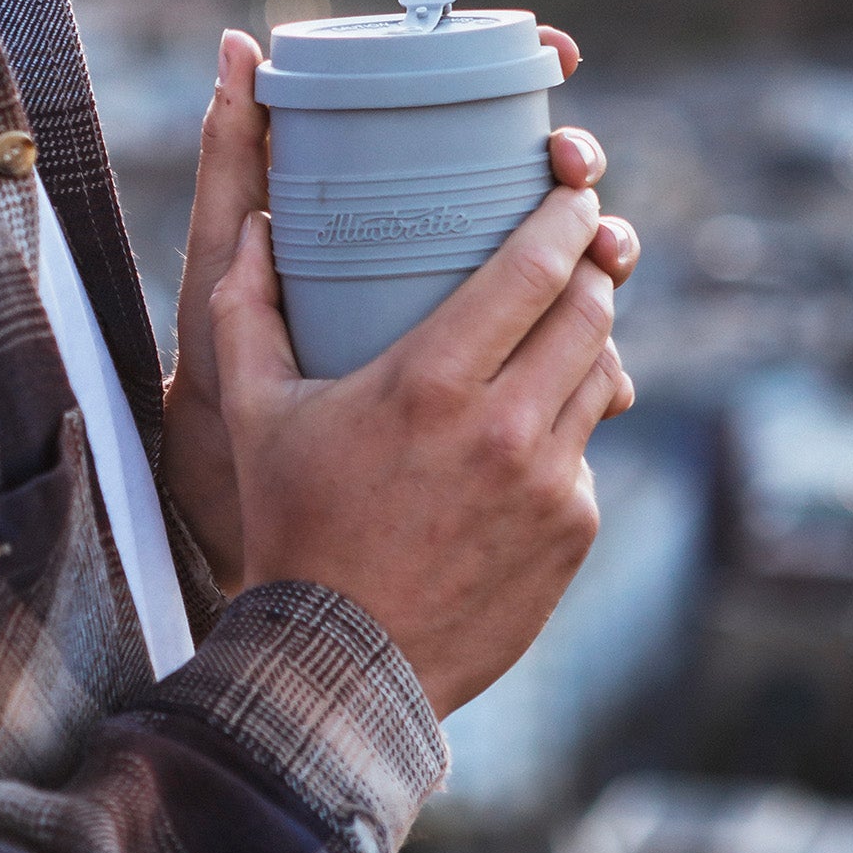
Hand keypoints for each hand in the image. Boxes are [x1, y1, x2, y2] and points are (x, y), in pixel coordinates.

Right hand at [209, 182, 634, 718]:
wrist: (342, 661)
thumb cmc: (292, 528)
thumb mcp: (256, 414)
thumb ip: (248, 309)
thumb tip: (257, 228)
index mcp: (432, 381)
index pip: (535, 267)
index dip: (567, 217)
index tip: (571, 192)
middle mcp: (505, 425)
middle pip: (589, 309)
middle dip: (590, 267)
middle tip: (578, 248)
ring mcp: (549, 481)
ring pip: (603, 376)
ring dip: (587, 343)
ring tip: (555, 329)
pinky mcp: (572, 529)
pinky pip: (587, 452)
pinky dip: (566, 429)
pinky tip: (525, 434)